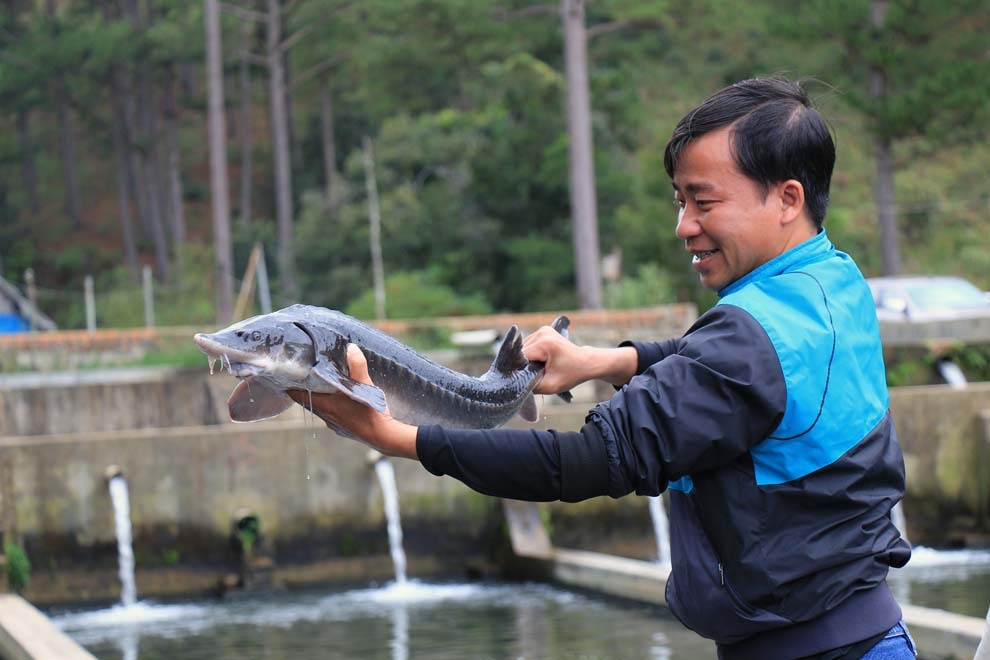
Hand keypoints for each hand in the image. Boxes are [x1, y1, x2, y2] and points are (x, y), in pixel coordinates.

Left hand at [287, 344, 417, 458]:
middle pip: (308, 401)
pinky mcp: (343, 428)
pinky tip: (342, 401)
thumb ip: (357, 367)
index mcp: (326, 405)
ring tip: (323, 385)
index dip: (291, 385)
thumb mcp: (365, 386)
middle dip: (305, 389)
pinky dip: (332, 406)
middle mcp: (326, 416)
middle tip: (305, 375)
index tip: (287, 375)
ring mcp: (334, 424)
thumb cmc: (372, 412)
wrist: (384, 437)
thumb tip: (351, 348)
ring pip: (320, 408)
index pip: (298, 395)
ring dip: (320, 398)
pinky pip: (332, 415)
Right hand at [523, 324, 638, 392]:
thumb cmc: (572, 374)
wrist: (587, 363)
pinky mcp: (543, 332)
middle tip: (536, 376)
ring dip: (528, 361)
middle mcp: (542, 332)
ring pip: (523, 350)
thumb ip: (530, 386)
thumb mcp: (550, 386)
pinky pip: (529, 346)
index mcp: (544, 343)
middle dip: (525, 366)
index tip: (525, 380)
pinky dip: (532, 356)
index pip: (520, 358)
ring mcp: (542, 330)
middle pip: (521, 353)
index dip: (520, 371)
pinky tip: (541, 362)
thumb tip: (514, 384)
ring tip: (540, 369)